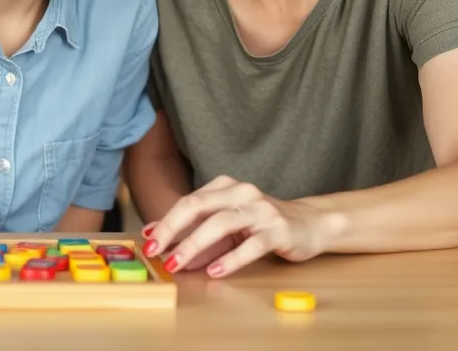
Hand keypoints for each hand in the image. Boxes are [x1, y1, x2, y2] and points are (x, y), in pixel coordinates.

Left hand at [141, 175, 349, 277]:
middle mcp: (241, 192)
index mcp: (225, 186)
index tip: (147, 240)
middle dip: (172, 228)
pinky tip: (215, 271)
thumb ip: (197, 232)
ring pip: (221, 224)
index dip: (165, 221)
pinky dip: (231, 259)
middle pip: (198, 206)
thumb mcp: (227, 225)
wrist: (310, 224)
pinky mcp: (278, 229)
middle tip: (154, 250)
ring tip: (177, 264)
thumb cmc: (262, 224)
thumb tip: (161, 244)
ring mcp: (261, 209)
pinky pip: (251, 244)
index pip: (188, 202)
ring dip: (194, 245)